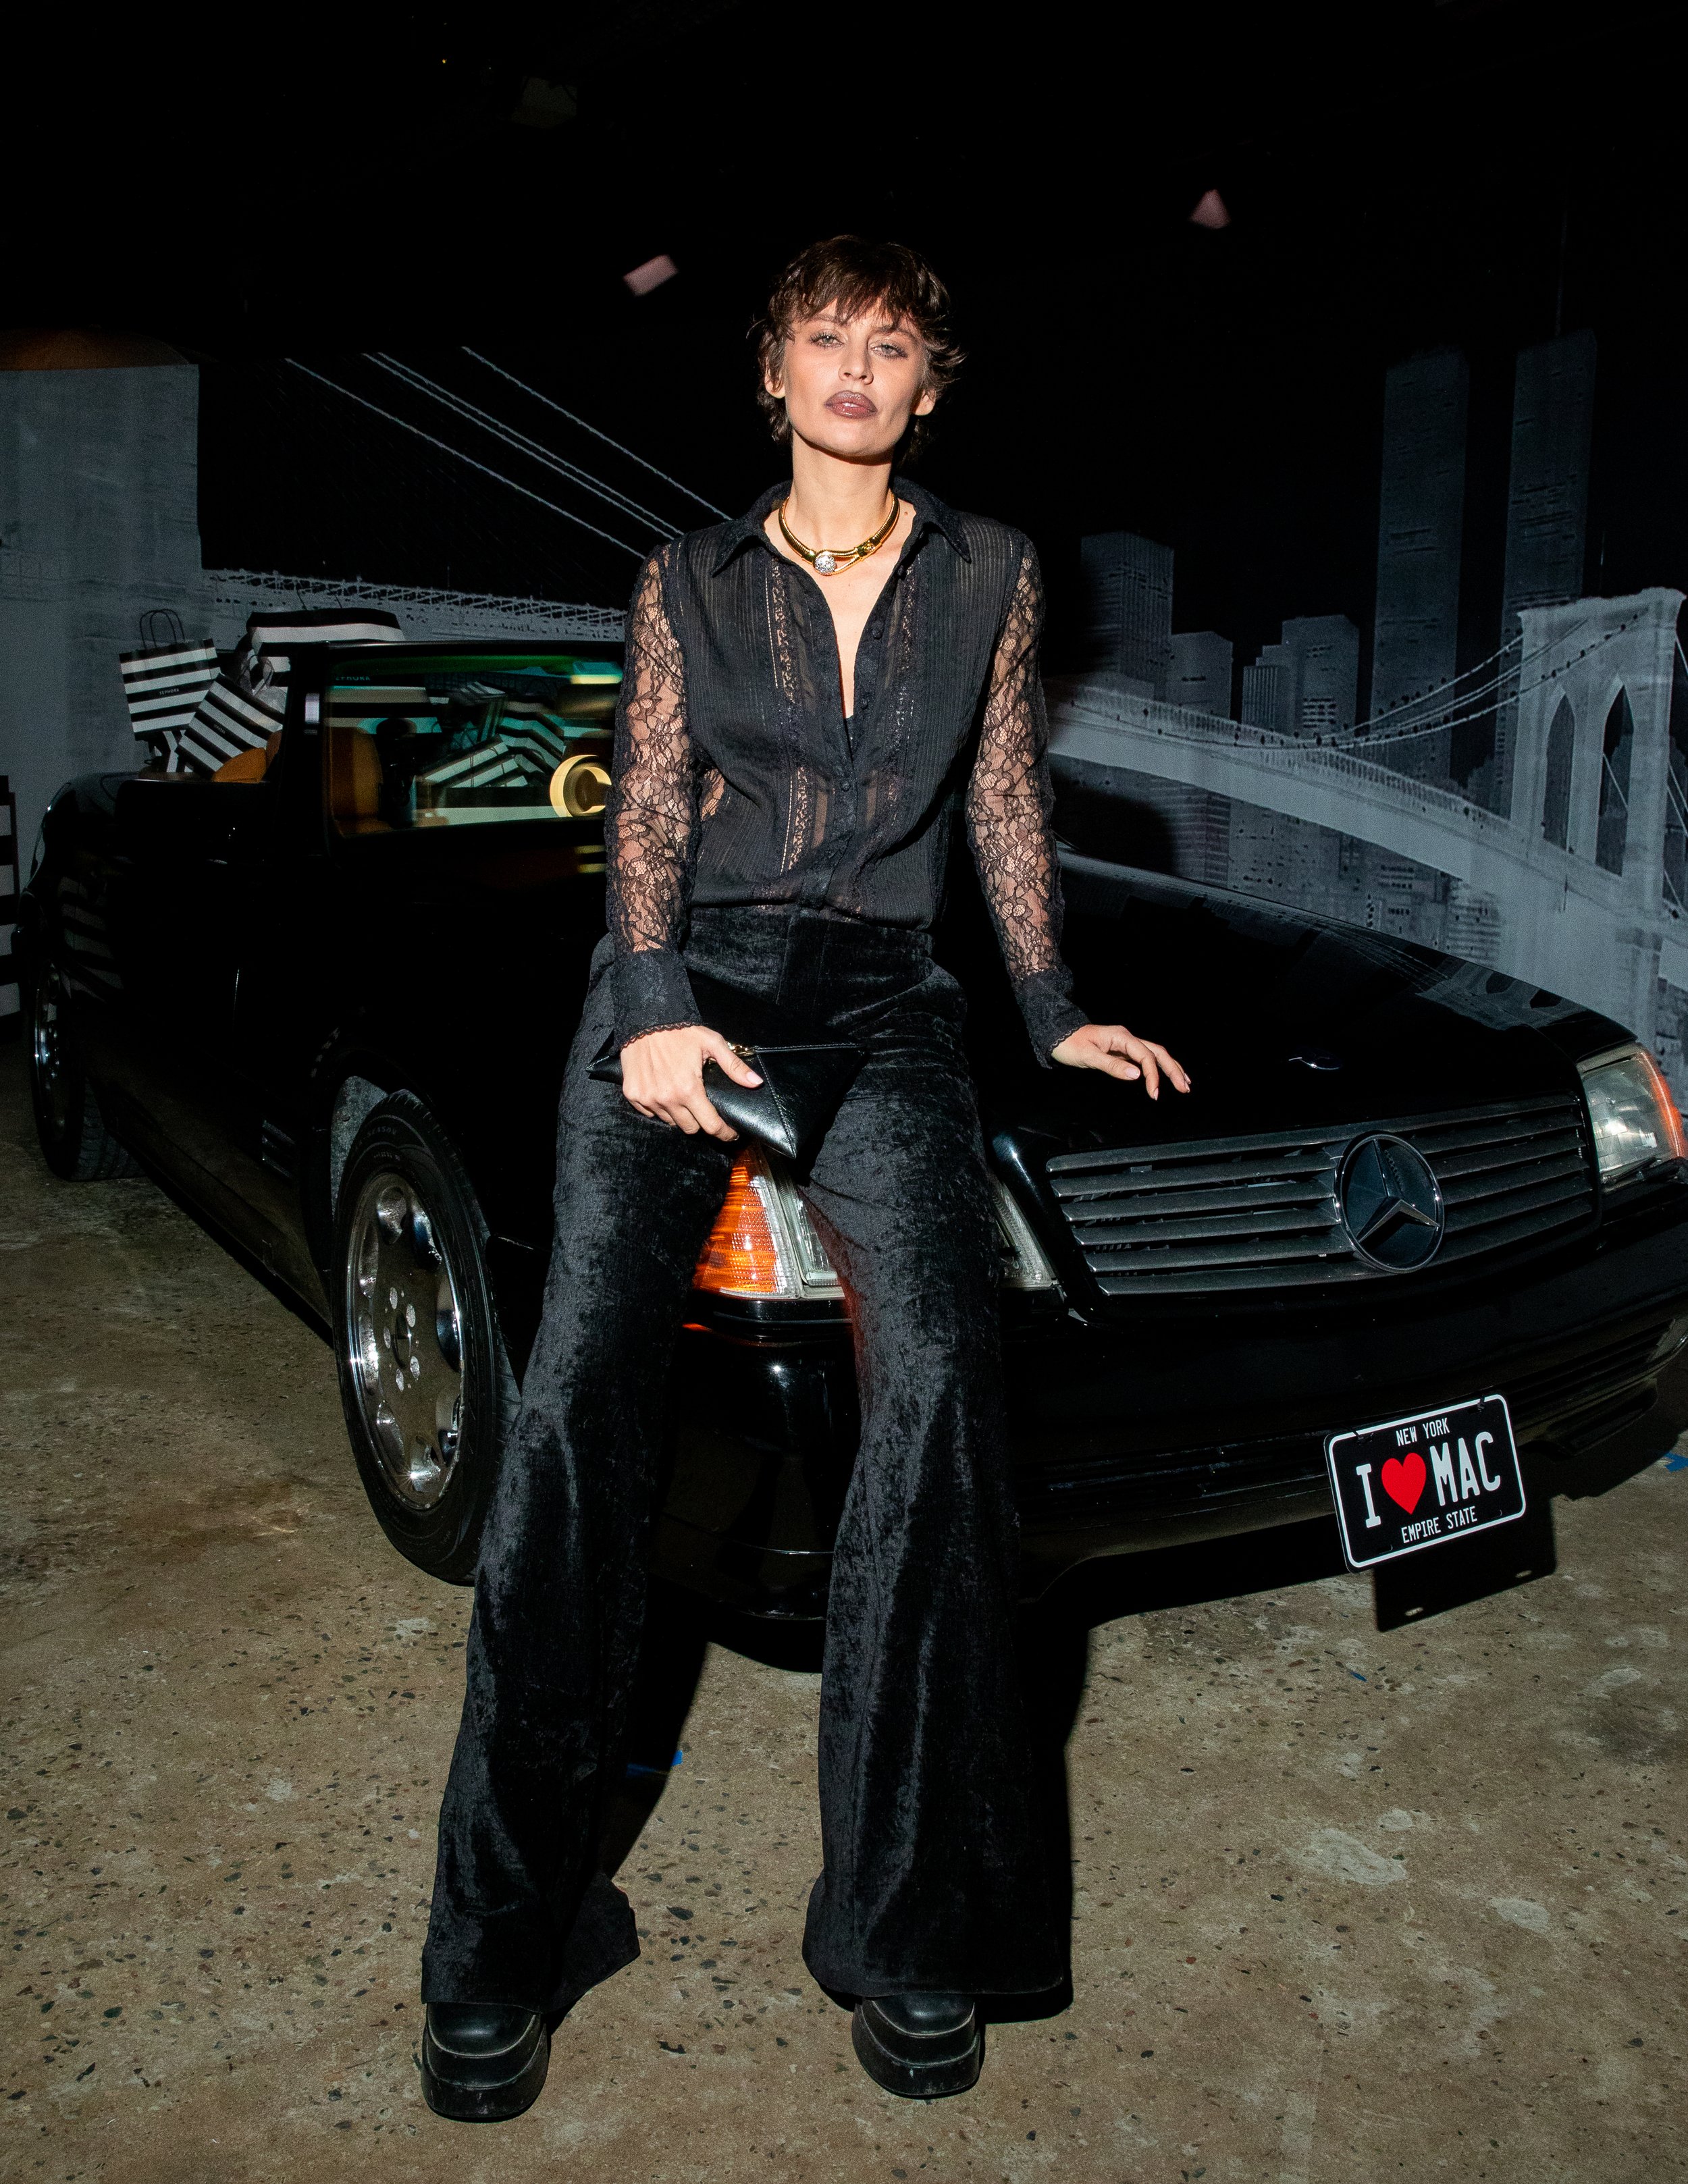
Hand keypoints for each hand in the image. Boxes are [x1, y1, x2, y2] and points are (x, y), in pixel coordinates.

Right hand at [618, 1024, 762, 1138]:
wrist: (645, 1019)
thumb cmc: (680, 1030)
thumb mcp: (712, 1043)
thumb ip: (734, 1066)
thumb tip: (756, 1083)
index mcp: (689, 1089)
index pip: (710, 1125)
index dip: (723, 1133)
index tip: (730, 1134)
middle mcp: (667, 1099)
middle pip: (690, 1128)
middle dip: (700, 1122)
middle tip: (704, 1108)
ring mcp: (648, 1099)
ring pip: (670, 1121)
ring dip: (679, 1114)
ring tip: (683, 1096)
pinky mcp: (633, 1095)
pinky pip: (650, 1113)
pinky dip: (659, 1107)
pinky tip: (664, 1092)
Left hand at [1050, 1023, 1191, 1099]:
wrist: (1058, 1034)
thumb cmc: (1069, 1044)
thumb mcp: (1088, 1057)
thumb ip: (1112, 1066)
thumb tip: (1136, 1075)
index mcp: (1121, 1037)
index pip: (1145, 1056)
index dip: (1153, 1075)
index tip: (1155, 1093)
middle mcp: (1127, 1037)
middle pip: (1158, 1052)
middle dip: (1173, 1070)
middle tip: (1185, 1088)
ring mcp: (1126, 1043)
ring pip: (1155, 1053)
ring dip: (1170, 1067)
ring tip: (1184, 1083)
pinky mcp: (1122, 1049)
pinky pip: (1145, 1057)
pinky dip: (1158, 1067)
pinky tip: (1165, 1075)